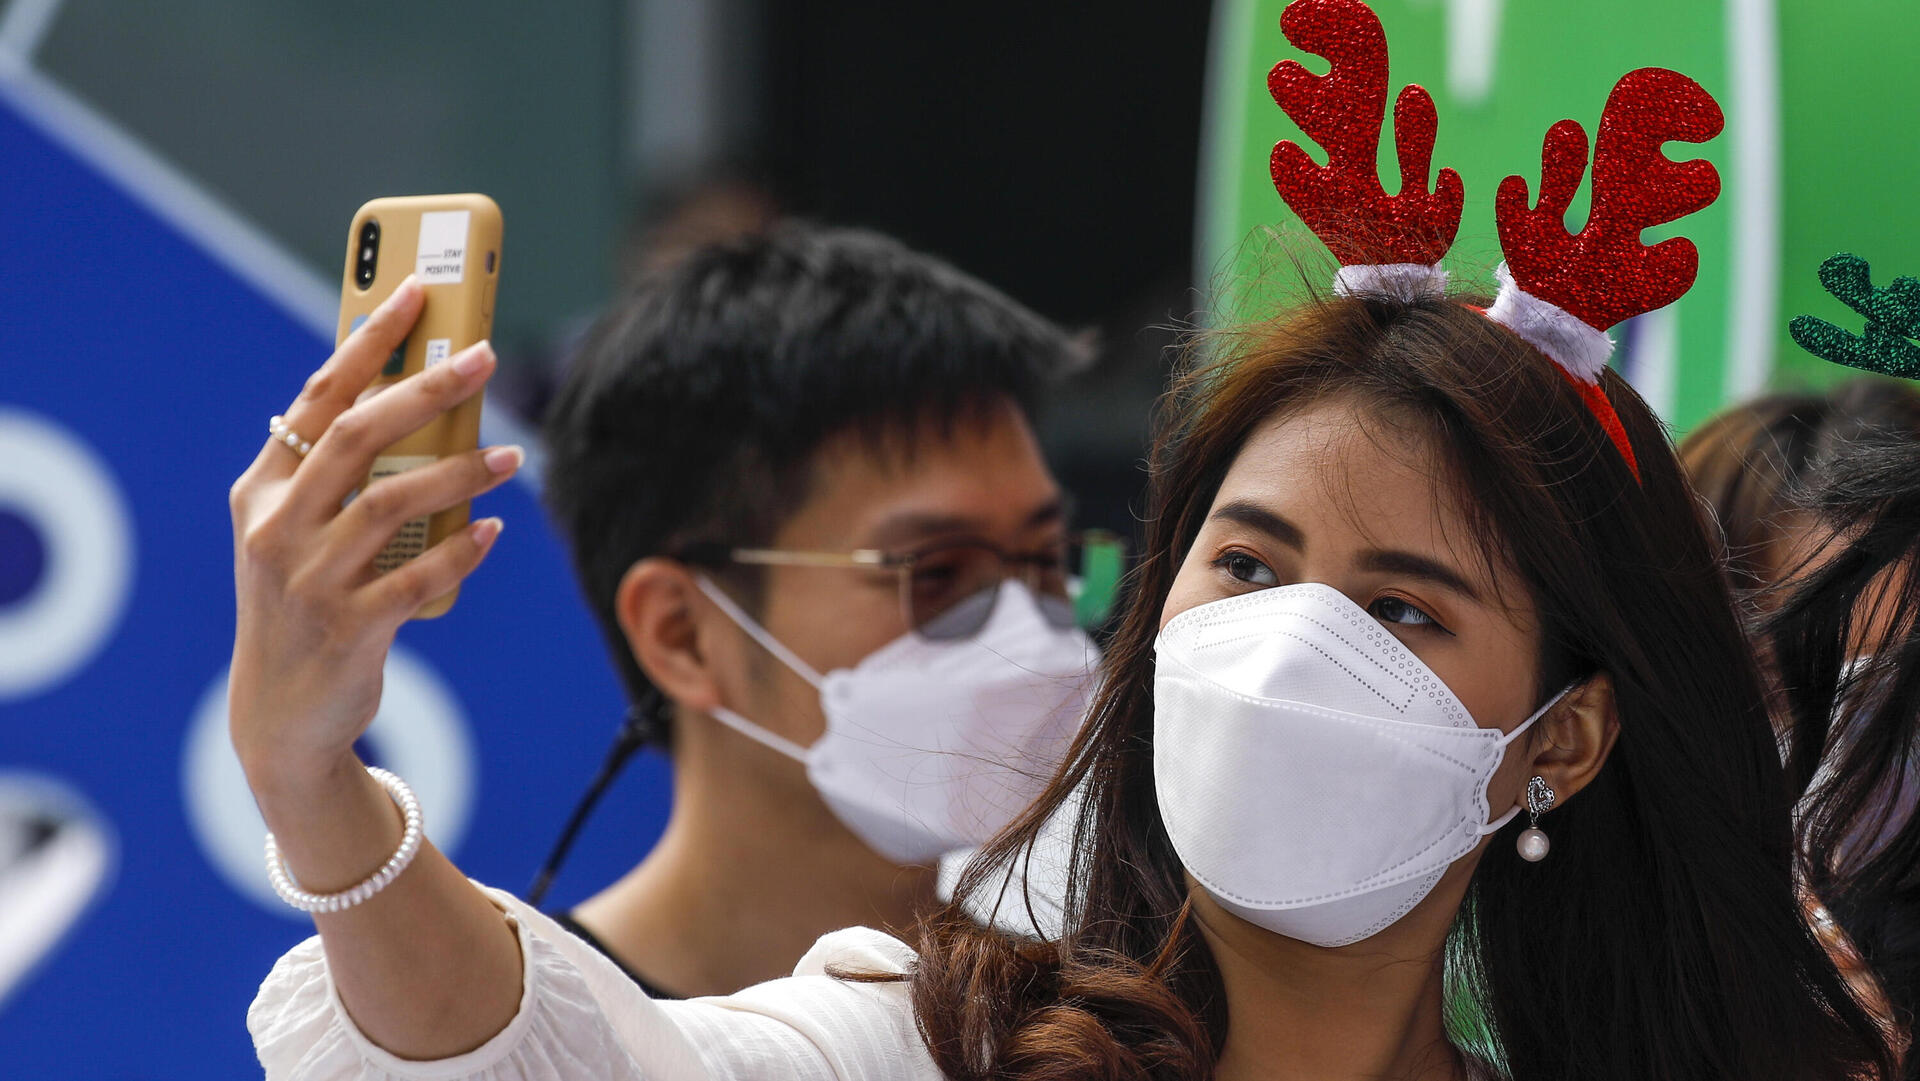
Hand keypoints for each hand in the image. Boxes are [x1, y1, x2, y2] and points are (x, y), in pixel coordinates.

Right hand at [227, 277, 519, 794]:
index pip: (317, 398)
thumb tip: (421, 400)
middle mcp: (276, 529)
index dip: (368, 342)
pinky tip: (494, 526)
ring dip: (459, 470)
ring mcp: (308, 581)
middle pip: (358, 437)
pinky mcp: (348, 629)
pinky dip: (460, 548)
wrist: (281, 717)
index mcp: (262, 491)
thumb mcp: (301, 534)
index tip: (415, 292)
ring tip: (511, 454)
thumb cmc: (306, 603)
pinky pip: (417, 576)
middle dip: (425, 388)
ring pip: (393, 503)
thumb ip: (342, 477)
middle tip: (484, 356)